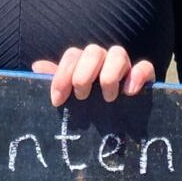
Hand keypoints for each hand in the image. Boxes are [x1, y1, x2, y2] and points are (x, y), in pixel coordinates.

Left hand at [32, 45, 155, 106]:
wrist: (116, 129)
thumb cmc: (86, 110)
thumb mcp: (69, 98)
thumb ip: (56, 82)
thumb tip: (36, 67)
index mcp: (83, 63)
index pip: (72, 56)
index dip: (62, 76)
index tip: (57, 100)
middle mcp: (103, 60)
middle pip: (93, 51)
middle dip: (83, 74)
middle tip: (82, 97)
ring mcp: (124, 67)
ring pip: (118, 53)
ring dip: (109, 75)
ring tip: (107, 98)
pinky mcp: (143, 78)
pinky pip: (144, 67)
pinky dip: (137, 75)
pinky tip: (129, 92)